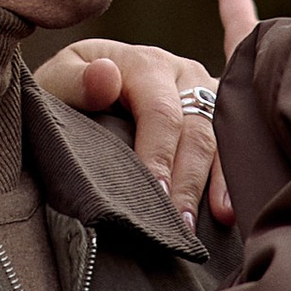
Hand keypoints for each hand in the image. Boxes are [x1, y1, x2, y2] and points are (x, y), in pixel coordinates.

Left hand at [30, 36, 232, 227]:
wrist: (86, 84)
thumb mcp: (58, 79)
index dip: (159, 156)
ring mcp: (207, 94)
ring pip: (221, 141)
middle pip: (196, 132)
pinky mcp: (218, 116)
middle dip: (188, 182)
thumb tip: (106, 78)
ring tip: (218, 221)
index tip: (156, 197)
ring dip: (219, 184)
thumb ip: (74, 80)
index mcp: (146, 64)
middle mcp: (185, 75)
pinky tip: (230, 212)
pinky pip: (232, 148)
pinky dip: (231, 180)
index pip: (161, 113)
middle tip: (181, 226)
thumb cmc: (70, 89)